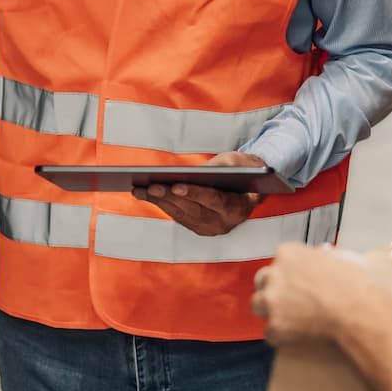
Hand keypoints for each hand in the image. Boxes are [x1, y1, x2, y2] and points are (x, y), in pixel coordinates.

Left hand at [132, 150, 267, 236]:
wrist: (251, 189)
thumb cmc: (243, 170)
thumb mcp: (238, 162)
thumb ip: (222, 166)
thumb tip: (194, 172)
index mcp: (237, 207)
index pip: (213, 200)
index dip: (194, 193)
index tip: (175, 185)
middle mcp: (223, 223)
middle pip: (192, 209)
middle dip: (169, 197)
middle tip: (150, 186)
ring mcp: (211, 229)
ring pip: (181, 214)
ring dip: (159, 201)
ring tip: (140, 189)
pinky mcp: (199, 228)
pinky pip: (178, 216)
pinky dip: (162, 204)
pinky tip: (146, 194)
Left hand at [251, 242, 391, 357]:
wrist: (357, 310)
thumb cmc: (354, 283)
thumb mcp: (341, 256)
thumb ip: (325, 254)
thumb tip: (324, 252)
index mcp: (287, 253)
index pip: (277, 262)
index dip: (287, 274)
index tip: (296, 283)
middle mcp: (273, 274)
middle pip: (261, 281)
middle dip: (272, 290)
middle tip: (288, 301)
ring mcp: (272, 300)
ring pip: (258, 305)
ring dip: (271, 312)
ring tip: (290, 319)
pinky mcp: (275, 325)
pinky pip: (270, 332)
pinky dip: (281, 336)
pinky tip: (296, 335)